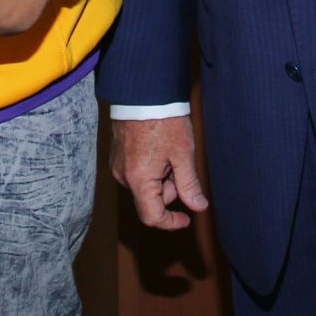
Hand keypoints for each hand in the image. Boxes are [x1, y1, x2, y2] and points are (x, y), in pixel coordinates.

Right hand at [110, 116, 209, 230]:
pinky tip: (159, 149)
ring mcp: (118, 165)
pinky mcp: (117, 155)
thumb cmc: (164, 120)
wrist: (143, 92)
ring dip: (161, 178)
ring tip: (170, 151)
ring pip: (144, 185)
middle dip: (169, 189)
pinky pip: (136, 173)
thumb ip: (189, 185)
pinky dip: (150, 169)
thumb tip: (198, 206)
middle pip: (150, 199)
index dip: (171, 222)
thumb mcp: (183, 154)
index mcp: (139, 180)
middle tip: (181, 165)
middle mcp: (124, 176)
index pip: (152, 217)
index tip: (186, 219)